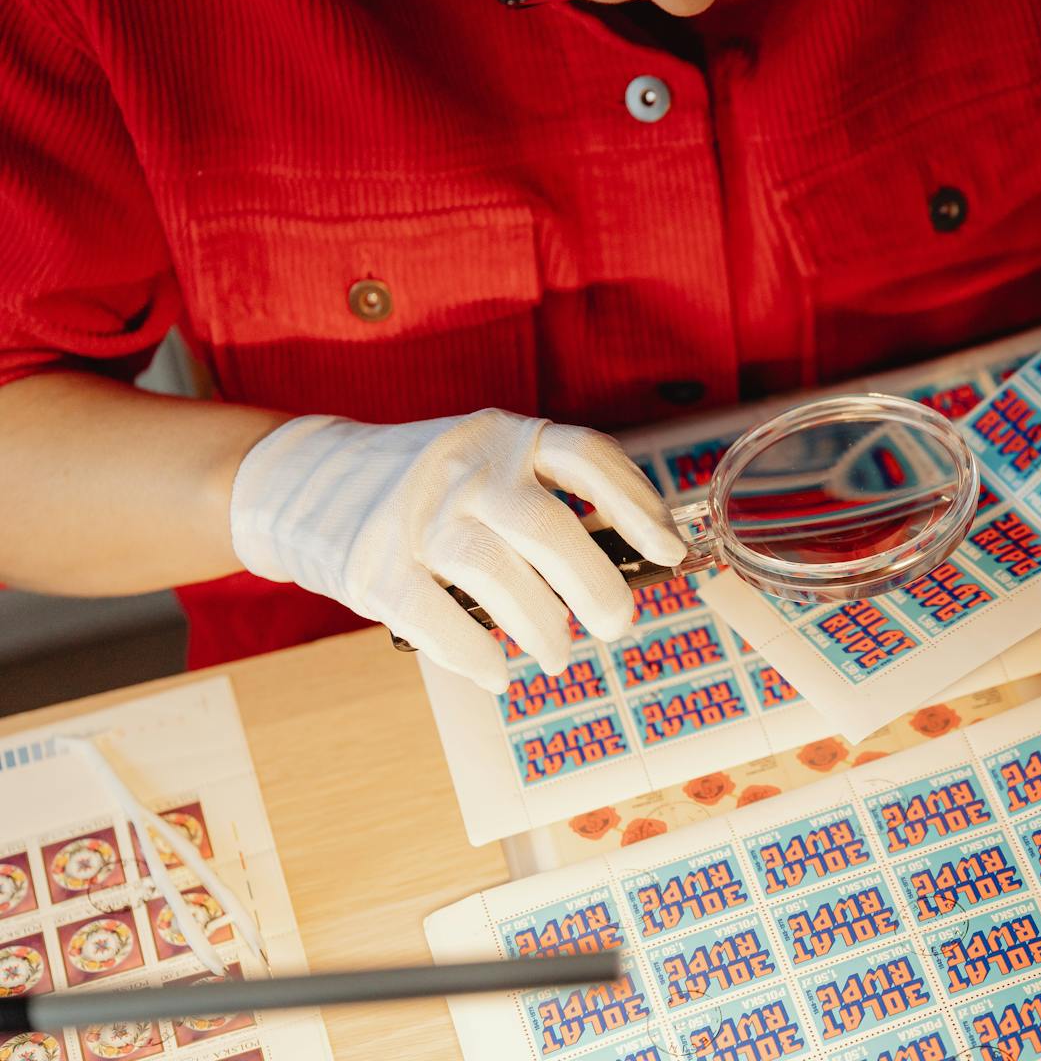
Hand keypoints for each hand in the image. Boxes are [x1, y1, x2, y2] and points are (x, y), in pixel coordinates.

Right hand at [229, 409, 684, 690]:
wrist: (302, 480)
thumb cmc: (424, 484)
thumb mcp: (487, 460)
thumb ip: (544, 492)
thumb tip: (631, 556)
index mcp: (504, 437)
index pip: (585, 456)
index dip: (636, 503)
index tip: (669, 550)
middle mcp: (464, 468)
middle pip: (548, 528)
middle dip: (597, 587)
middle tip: (617, 624)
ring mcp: (416, 516)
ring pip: (497, 576)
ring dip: (542, 628)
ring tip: (558, 654)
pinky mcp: (372, 566)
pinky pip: (436, 619)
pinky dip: (475, 655)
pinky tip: (497, 672)